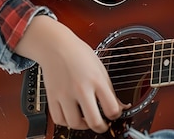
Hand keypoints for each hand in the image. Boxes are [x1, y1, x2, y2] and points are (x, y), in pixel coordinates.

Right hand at [15, 15, 127, 132]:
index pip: (111, 108)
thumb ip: (109, 89)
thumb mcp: (101, 68)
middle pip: (93, 120)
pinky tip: (72, 117)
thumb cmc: (79, 54)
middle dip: (101, 127)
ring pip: (74, 124)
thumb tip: (120, 105)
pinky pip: (59, 119)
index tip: (115, 114)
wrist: (56, 46)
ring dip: (83, 126)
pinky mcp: (52, 97)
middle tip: (103, 126)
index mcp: (97, 80)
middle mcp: (81, 88)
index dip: (116, 115)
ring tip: (87, 121)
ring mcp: (65, 94)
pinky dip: (66, 122)